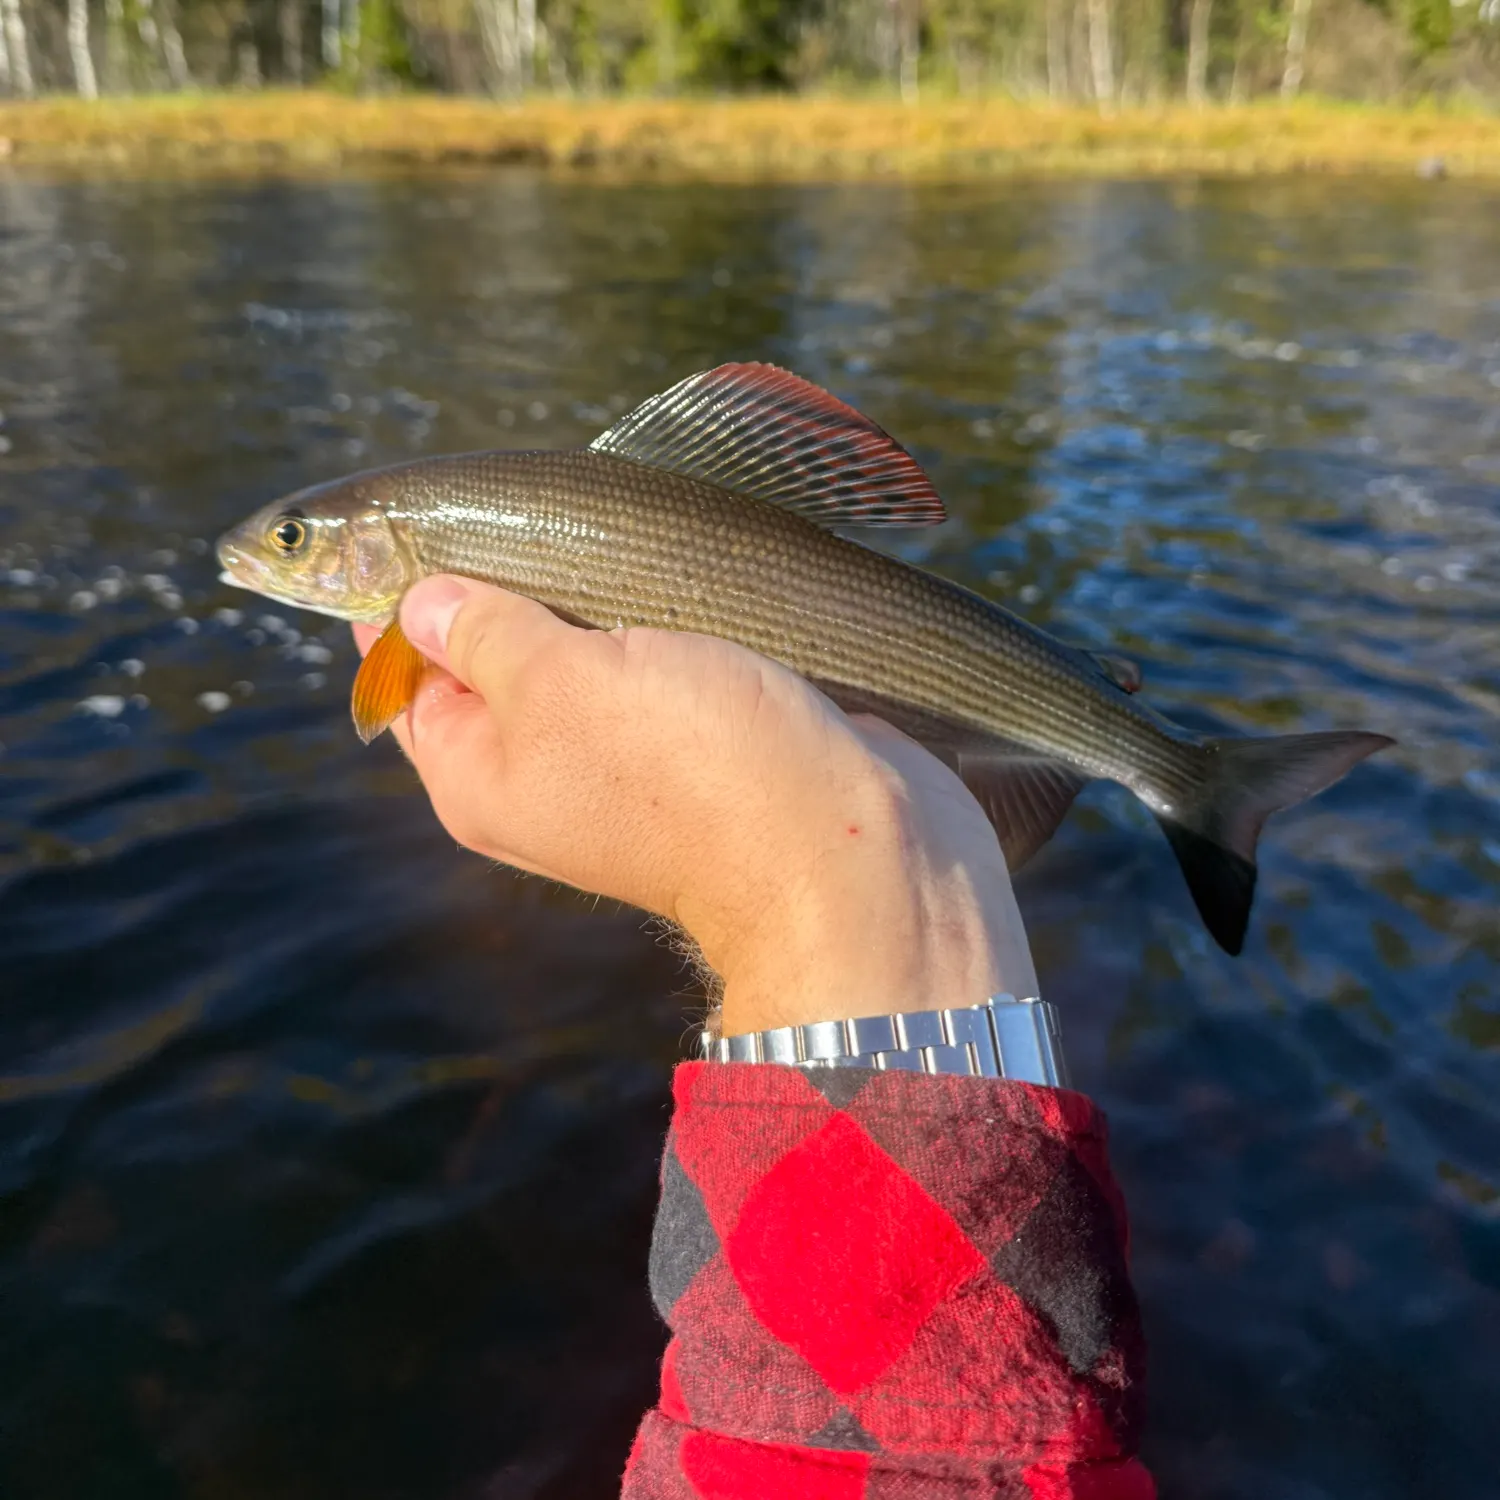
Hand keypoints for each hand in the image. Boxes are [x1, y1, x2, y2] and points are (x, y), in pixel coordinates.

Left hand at [357, 575, 1037, 1036]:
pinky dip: (654, 620)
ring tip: (604, 531)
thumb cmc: (690, 767)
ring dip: (590, 596)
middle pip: (492, 663)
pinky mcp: (697, 742)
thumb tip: (421, 603)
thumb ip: (483, 632)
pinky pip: (652, 667)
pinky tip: (665, 570)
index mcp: (477, 776)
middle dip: (506, 586)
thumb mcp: (558, 680)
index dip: (398, 600)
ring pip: (580, 657)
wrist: (844, 845)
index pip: (401, 679)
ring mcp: (621, 763)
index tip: (417, 521)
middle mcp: (540, 776)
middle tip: (526, 509)